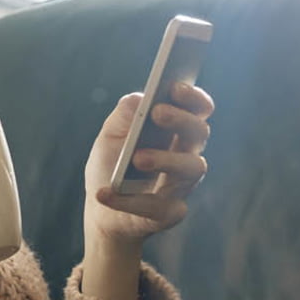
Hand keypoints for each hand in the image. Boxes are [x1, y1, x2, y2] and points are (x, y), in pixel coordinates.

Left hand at [83, 82, 214, 247]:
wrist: (101, 211)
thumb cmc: (112, 165)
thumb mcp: (110, 136)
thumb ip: (124, 115)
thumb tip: (140, 98)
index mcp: (175, 131)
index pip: (198, 109)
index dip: (193, 97)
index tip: (175, 86)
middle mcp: (186, 155)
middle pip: (199, 132)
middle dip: (180, 119)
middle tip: (157, 112)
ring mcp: (182, 185)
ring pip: (192, 168)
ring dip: (164, 159)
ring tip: (137, 158)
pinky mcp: (170, 213)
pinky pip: (156, 207)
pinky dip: (127, 201)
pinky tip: (103, 193)